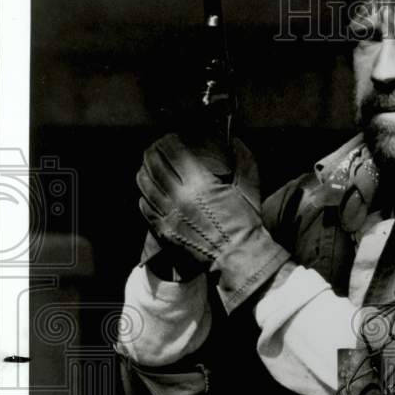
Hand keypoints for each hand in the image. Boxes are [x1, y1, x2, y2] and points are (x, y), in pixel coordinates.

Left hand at [137, 134, 288, 311]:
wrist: (238, 257)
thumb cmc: (246, 224)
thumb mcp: (250, 189)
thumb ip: (244, 161)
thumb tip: (235, 141)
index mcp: (201, 185)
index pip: (174, 153)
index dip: (168, 140)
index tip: (171, 137)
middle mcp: (180, 198)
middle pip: (154, 166)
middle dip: (152, 152)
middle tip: (154, 148)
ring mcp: (169, 216)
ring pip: (145, 185)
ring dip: (144, 171)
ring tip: (147, 166)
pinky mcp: (165, 232)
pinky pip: (146, 208)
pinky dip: (144, 195)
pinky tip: (148, 191)